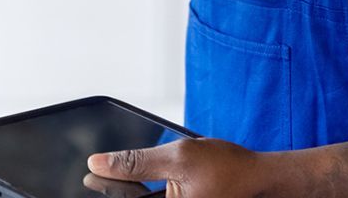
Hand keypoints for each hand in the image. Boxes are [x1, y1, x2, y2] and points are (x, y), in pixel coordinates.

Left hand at [83, 136, 282, 197]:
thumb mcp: (179, 156)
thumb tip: (99, 162)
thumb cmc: (228, 167)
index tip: (90, 177)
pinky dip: (149, 191)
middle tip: (108, 171)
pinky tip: (144, 180)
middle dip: (121, 187)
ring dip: (135, 189)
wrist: (258, 177)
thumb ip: (137, 161)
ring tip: (136, 175)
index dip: (105, 189)